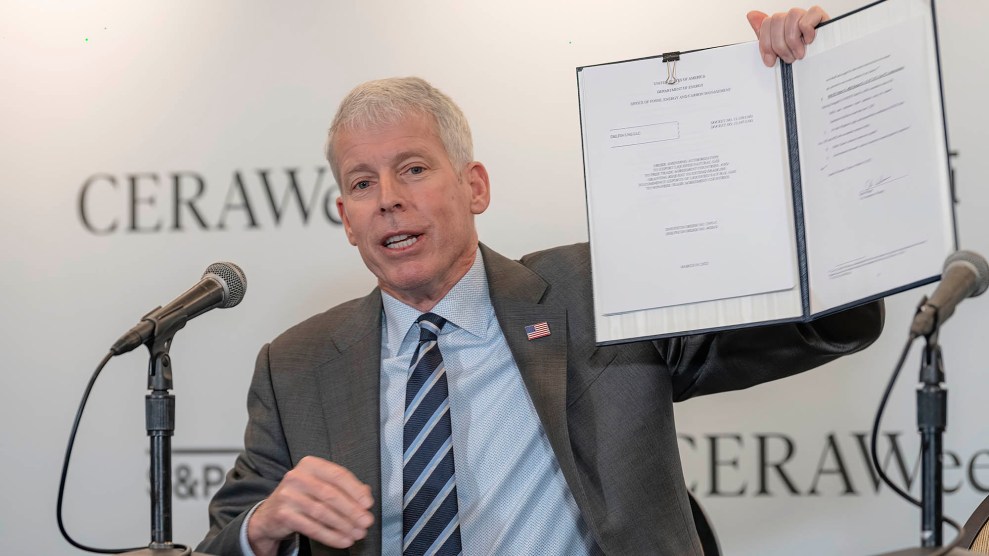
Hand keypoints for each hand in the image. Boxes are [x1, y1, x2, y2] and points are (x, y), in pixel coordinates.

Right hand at [247, 456, 374, 555]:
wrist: (270, 513)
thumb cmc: (303, 495)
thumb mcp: (321, 485)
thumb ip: (344, 487)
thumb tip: (366, 495)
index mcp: (310, 464)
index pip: (338, 475)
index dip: (355, 490)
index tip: (368, 504)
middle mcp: (297, 476)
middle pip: (331, 494)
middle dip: (352, 510)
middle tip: (367, 522)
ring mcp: (288, 495)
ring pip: (322, 512)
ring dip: (344, 525)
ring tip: (358, 533)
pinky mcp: (284, 514)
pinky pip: (312, 528)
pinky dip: (331, 536)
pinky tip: (343, 540)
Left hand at [747, 6, 829, 66]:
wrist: (826, 67)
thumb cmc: (804, 59)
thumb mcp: (780, 53)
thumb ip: (765, 37)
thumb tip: (751, 15)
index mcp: (781, 26)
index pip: (766, 23)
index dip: (765, 43)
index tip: (771, 61)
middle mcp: (792, 18)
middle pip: (776, 19)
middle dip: (779, 44)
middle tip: (788, 59)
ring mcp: (806, 16)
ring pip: (791, 16)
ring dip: (793, 39)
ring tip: (799, 53)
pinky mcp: (820, 16)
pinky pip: (809, 15)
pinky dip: (807, 31)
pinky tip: (810, 41)